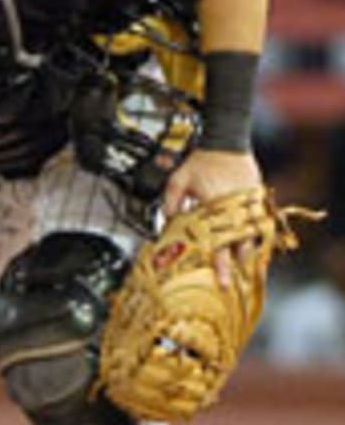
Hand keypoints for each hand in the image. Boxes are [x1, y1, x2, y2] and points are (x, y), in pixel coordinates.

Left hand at [163, 149, 262, 287]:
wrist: (226, 140)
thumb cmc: (201, 161)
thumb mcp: (178, 181)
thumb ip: (170, 204)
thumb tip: (167, 226)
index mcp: (216, 208)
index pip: (218, 243)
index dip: (219, 264)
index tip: (222, 280)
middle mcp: (235, 209)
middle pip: (238, 245)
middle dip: (233, 266)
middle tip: (229, 284)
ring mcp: (249, 204)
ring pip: (251, 236)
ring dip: (244, 252)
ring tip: (240, 267)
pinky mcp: (256, 198)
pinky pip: (258, 222)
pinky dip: (253, 235)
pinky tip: (249, 246)